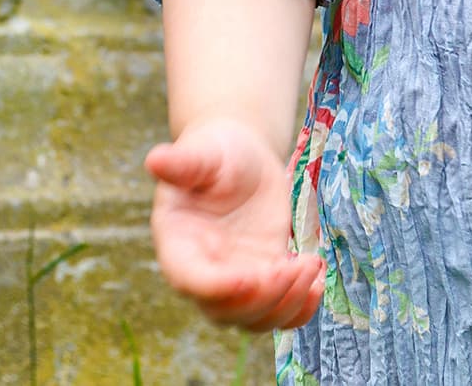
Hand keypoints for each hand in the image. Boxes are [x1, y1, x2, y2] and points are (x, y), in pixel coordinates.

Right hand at [145, 117, 322, 331]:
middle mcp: (203, 273)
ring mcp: (235, 280)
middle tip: (295, 266)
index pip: (191, 280)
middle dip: (262, 297)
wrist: (240, 156)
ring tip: (311, 266)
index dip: (218, 287)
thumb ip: (183, 163)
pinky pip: (279, 311)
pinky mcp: (263, 277)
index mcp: (179, 246)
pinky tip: (318, 283)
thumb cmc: (215, 153)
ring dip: (286, 304)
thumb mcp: (202, 154)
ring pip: (255, 319)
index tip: (251, 276)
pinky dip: (300, 310)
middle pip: (225, 311)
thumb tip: (154, 159)